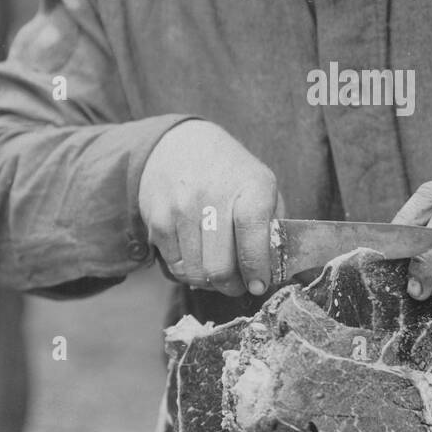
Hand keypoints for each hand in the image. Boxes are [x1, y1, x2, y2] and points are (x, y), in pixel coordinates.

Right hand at [138, 120, 282, 296]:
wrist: (179, 145)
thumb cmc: (230, 173)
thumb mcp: (261, 186)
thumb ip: (271, 226)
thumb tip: (273, 272)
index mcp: (251, 185)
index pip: (253, 236)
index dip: (257, 268)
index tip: (259, 285)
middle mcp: (212, 195)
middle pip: (220, 268)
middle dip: (233, 286)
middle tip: (239, 285)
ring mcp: (181, 208)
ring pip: (196, 273)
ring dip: (210, 282)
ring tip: (219, 270)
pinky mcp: (158, 221)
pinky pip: (175, 267)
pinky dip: (189, 271)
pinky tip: (198, 257)